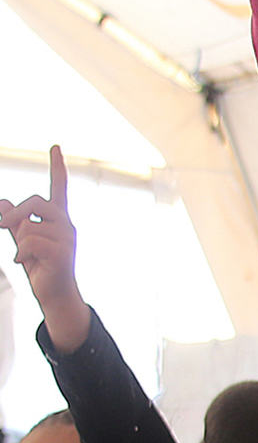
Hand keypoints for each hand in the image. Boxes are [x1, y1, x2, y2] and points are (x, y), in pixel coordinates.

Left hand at [0, 146, 90, 351]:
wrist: (55, 295)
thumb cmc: (42, 268)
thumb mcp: (24, 242)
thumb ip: (14, 223)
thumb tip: (1, 202)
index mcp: (58, 219)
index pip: (59, 187)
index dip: (57, 167)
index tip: (55, 147)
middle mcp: (65, 224)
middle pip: (35, 202)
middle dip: (14, 215)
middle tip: (2, 226)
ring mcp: (66, 239)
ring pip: (28, 226)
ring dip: (18, 243)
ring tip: (25, 258)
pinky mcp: (62, 254)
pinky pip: (30, 242)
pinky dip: (21, 254)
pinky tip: (26, 264)